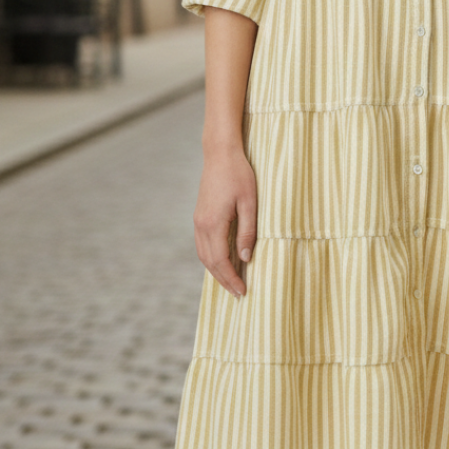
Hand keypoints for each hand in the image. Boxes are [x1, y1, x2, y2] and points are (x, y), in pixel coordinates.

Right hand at [193, 144, 257, 297]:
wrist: (220, 154)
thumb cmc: (239, 175)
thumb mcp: (250, 203)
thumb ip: (247, 231)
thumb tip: (246, 258)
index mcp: (213, 223)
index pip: (221, 260)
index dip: (231, 278)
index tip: (243, 291)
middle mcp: (201, 225)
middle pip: (209, 262)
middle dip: (223, 280)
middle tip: (238, 294)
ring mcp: (198, 220)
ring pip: (203, 255)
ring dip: (216, 271)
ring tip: (231, 282)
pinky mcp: (200, 216)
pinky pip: (203, 245)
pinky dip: (211, 258)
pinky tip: (223, 262)